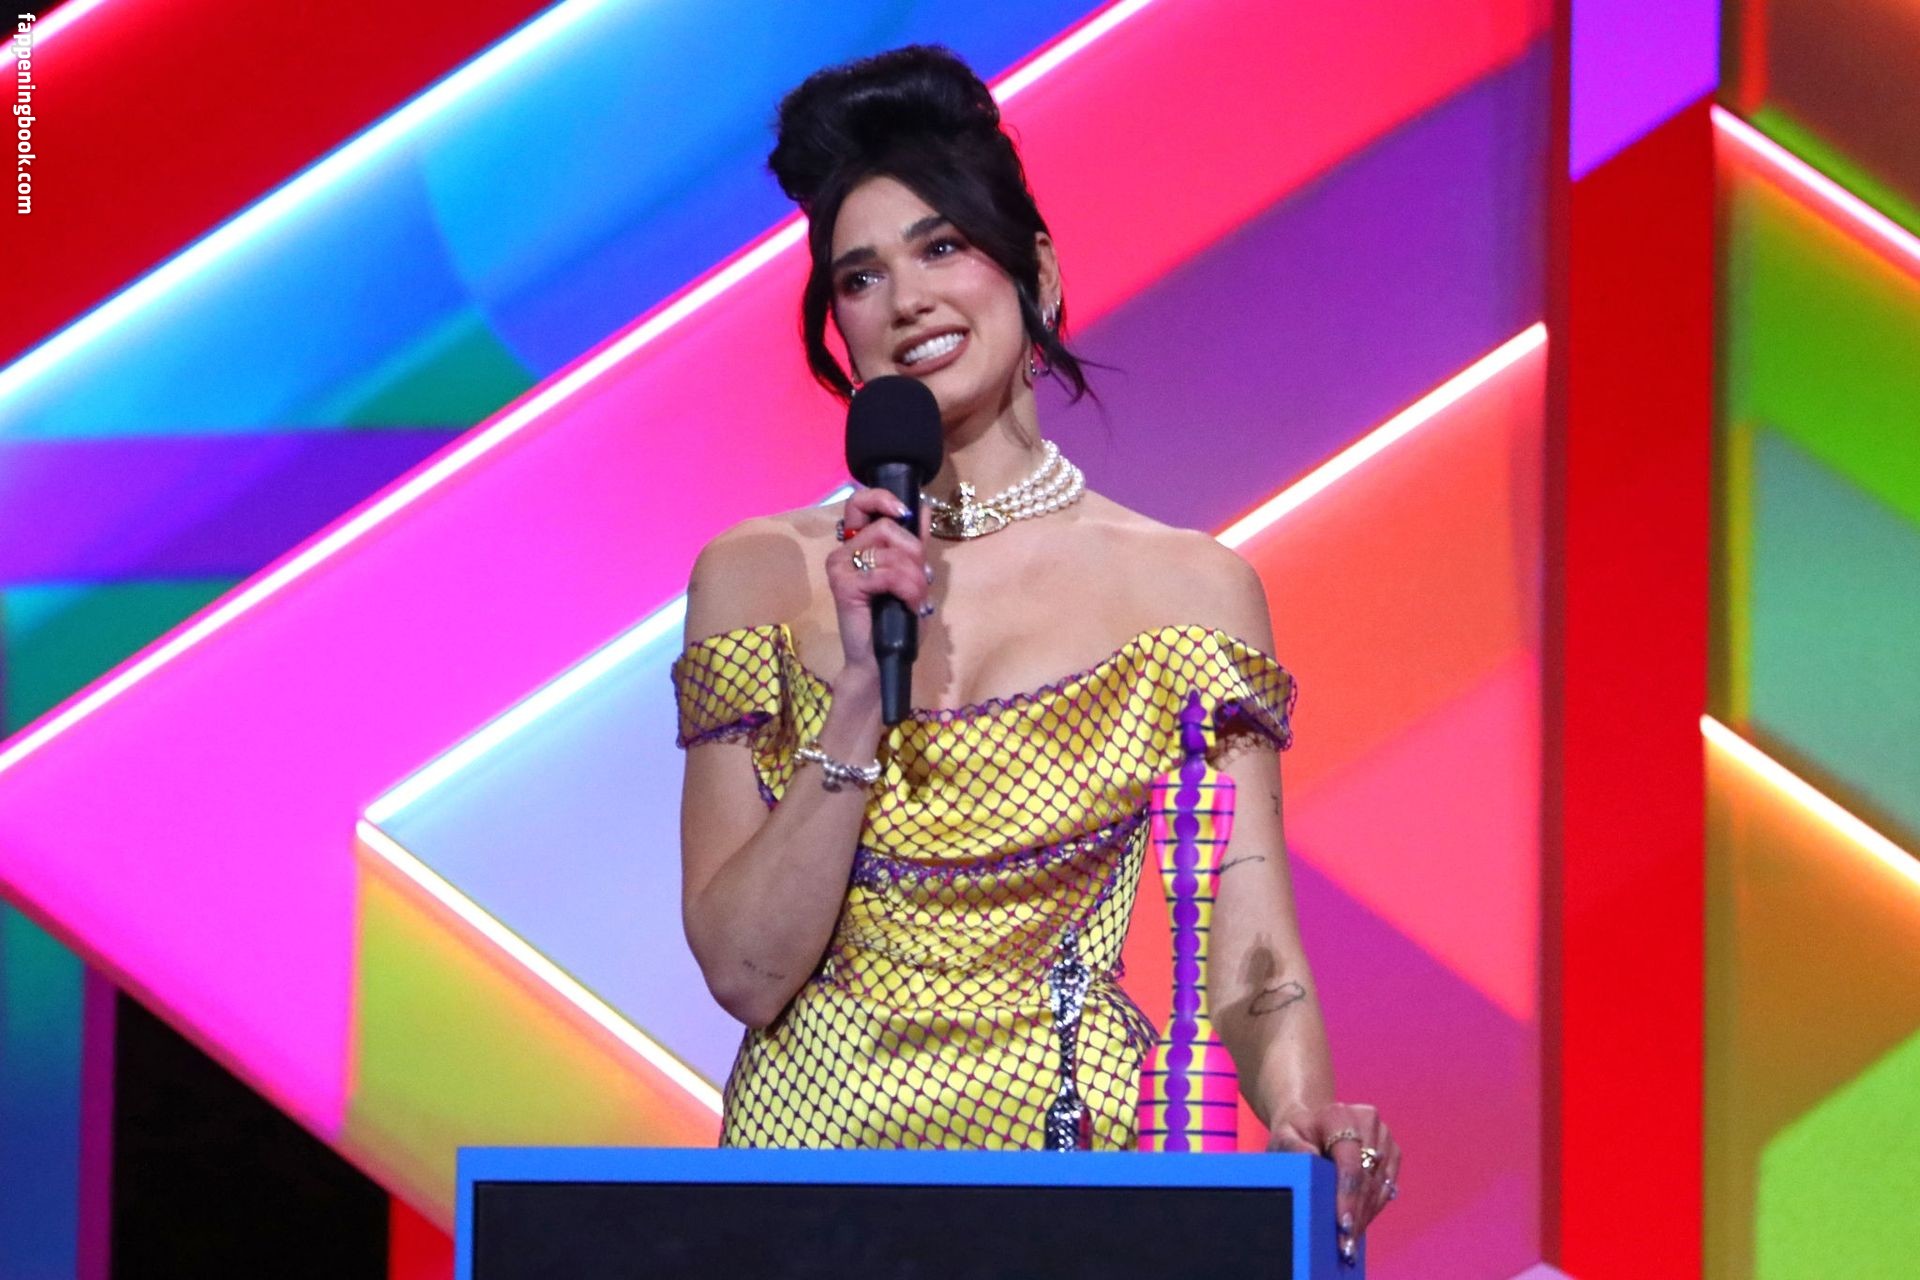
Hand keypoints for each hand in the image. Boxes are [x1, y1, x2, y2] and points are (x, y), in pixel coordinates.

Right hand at [828, 487, 933, 680]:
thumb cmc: (894, 621)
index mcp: (857, 544)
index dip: (884, 499)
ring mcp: (840, 566)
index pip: (860, 502)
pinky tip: (910, 605)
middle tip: (920, 577)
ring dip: (915, 577)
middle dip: (914, 551)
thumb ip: (914, 544)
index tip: (907, 514)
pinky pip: (887, 573)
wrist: (880, 659)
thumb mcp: (911, 575)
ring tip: (917, 599)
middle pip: (885, 526)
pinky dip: (908, 589)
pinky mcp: (843, 584)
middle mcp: (844, 550)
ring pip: (891, 552)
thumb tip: (923, 508)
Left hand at [1267, 1101, 1399, 1263]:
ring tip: (1350, 1239)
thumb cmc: (1294, 1134)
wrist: (1312, 1125)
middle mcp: (1367, 1120)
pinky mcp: (1392, 1150)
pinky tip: (1359, 1222)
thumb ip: (1292, 1147)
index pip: (1350, 1162)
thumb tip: (1309, 1158)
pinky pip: (1387, 1185)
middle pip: (1367, 1176)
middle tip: (1345, 1245)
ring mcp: (1383, 1135)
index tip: (1342, 1224)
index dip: (1348, 1196)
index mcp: (1340, 1115)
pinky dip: (1373, 1206)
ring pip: (1380, 1184)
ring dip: (1365, 1214)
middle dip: (1356, 1213)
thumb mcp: (1283, 1137)